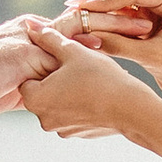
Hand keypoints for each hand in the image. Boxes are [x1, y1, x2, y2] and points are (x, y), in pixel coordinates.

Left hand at [18, 29, 143, 141]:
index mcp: (35, 99)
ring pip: (59, 103)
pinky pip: (73, 114)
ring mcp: (61, 129)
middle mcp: (43, 119)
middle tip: (78, 68)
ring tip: (90, 81)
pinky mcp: (77, 134)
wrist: (131, 108)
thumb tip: (31, 27)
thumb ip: (49, 38)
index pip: (29, 77)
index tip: (64, 61)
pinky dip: (81, 104)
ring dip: (68, 92)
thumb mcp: (73, 51)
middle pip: (43, 91)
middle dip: (56, 79)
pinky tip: (97, 94)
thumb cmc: (101, 78)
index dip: (45, 65)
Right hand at [56, 0, 161, 113]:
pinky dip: (106, 18)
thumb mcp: (150, 57)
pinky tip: (87, 25)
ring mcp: (156, 5)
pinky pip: (121, 13)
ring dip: (100, 7)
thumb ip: (118, 44)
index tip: (82, 9)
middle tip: (75, 8)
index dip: (106, 0)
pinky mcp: (148, 18)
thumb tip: (84, 35)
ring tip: (76, 17)